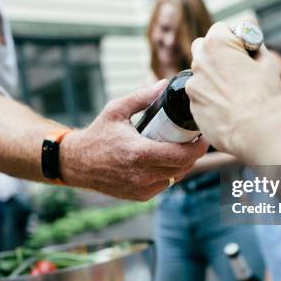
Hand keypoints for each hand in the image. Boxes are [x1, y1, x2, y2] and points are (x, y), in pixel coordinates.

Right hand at [60, 80, 208, 200]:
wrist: (77, 163)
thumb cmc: (98, 134)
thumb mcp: (116, 110)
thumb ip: (142, 97)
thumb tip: (164, 84)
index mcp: (138, 153)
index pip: (181, 155)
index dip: (198, 147)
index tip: (203, 136)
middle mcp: (141, 175)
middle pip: (183, 167)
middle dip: (193, 153)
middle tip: (195, 139)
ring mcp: (141, 188)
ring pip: (176, 177)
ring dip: (182, 164)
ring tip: (181, 147)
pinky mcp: (139, 196)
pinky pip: (165, 184)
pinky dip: (169, 173)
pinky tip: (165, 160)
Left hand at [186, 22, 280, 155]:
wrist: (254, 131)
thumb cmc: (263, 95)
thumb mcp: (265, 61)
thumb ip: (253, 42)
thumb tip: (249, 29)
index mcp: (217, 44)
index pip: (220, 29)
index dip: (234, 39)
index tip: (244, 51)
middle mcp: (199, 61)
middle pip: (203, 47)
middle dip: (217, 53)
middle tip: (236, 68)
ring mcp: (193, 84)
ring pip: (201, 73)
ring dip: (213, 76)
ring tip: (235, 92)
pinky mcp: (191, 105)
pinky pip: (200, 94)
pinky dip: (210, 97)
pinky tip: (228, 107)